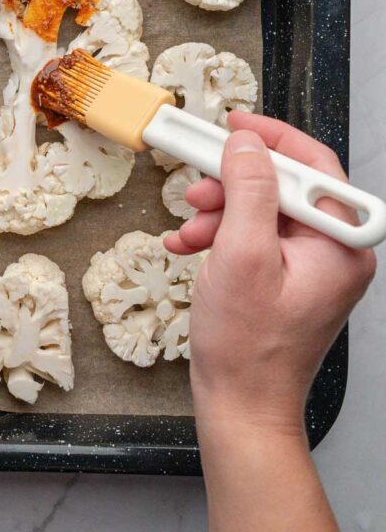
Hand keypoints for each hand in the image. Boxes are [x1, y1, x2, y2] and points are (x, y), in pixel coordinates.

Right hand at [165, 111, 376, 433]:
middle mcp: (335, 250)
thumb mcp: (242, 256)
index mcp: (341, 243)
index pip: (314, 166)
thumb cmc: (249, 349)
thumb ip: (248, 191)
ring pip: (262, 208)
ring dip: (219, 212)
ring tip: (190, 229)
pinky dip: (220, 235)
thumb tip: (246, 144)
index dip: (271, 139)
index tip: (234, 125)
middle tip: (197, 185)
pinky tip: (191, 246)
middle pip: (282, 185)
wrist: (243, 405)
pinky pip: (254, 235)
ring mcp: (312, 265)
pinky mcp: (289, 276)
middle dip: (232, 184)